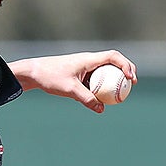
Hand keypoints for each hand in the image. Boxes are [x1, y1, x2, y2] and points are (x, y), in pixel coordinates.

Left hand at [9, 50, 137, 113]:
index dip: (126, 65)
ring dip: (114, 80)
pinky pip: (95, 80)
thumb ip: (86, 99)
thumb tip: (101, 109)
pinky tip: (102, 100)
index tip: (130, 78)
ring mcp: (84, 67)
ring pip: (104, 72)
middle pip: (113, 62)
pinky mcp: (79, 75)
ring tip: (120, 94)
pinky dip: (101, 87)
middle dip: (125, 71)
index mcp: (88, 59)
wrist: (33, 73)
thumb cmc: (50, 77)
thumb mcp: (69, 90)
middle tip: (132, 84)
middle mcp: (88, 61)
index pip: (113, 56)